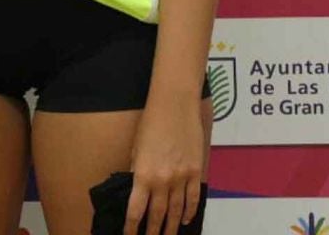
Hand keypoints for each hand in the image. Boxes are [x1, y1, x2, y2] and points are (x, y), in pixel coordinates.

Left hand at [125, 88, 207, 234]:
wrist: (175, 106)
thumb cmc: (150, 123)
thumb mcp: (136, 149)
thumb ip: (137, 172)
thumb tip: (136, 190)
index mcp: (143, 175)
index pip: (136, 209)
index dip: (132, 226)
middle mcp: (163, 181)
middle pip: (158, 214)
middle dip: (153, 231)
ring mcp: (182, 178)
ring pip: (176, 210)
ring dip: (171, 227)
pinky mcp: (197, 172)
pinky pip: (193, 198)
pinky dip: (189, 212)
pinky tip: (184, 220)